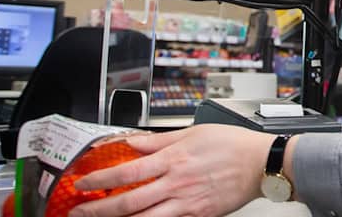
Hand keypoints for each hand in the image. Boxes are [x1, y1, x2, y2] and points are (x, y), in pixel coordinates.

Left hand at [71, 124, 276, 216]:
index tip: (83, 182)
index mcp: (174, 160)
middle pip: (129, 202)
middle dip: (99, 209)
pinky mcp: (198, 216)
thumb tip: (133, 141)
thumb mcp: (194, 132)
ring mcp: (187, 204)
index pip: (127, 173)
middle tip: (79, 211)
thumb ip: (159, 140)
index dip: (100, 179)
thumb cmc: (233, 144)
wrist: (262, 163)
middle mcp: (176, 184)